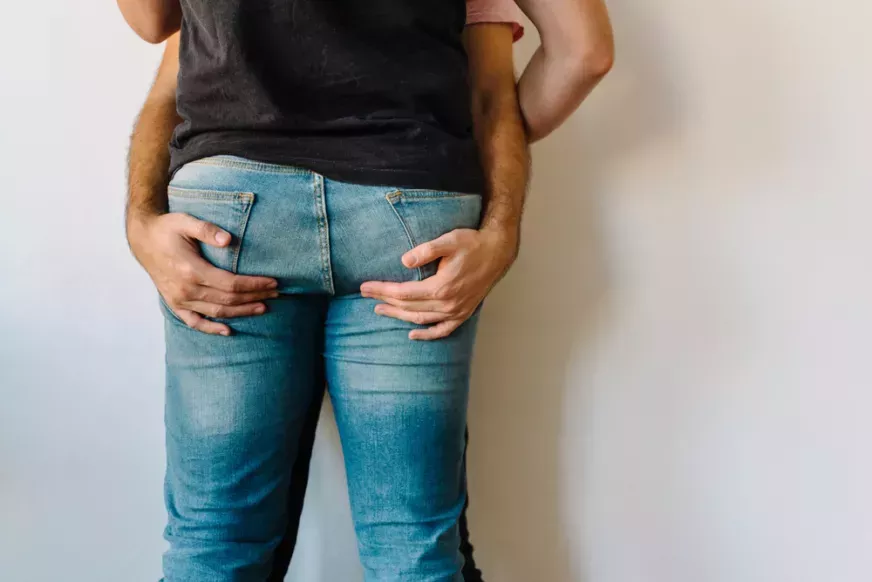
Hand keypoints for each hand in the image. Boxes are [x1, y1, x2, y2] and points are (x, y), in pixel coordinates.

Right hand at [128, 212, 278, 335]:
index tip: (273, 282)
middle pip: (228, 300)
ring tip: (263, 308)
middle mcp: (186, 289)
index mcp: (191, 270)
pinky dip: (211, 328)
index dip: (254, 285)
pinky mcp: (174, 304)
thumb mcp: (185, 222)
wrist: (142, 239)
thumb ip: (207, 230)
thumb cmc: (167, 228)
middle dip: (255, 297)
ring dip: (241, 312)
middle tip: (276, 294)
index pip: (231, 284)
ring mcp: (179, 300)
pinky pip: (194, 322)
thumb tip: (229, 239)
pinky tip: (228, 331)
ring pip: (216, 312)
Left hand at [360, 227, 518, 339]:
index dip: (382, 290)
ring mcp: (456, 311)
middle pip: (408, 307)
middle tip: (365, 295)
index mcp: (441, 287)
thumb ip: (425, 250)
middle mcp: (448, 304)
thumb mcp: (448, 241)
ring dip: (399, 316)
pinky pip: (443, 330)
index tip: (365, 286)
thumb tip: (404, 261)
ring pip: (421, 319)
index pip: (402, 293)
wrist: (498, 252)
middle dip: (385, 301)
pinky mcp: (463, 313)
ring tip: (381, 310)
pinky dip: (427, 334)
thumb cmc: (472, 244)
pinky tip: (412, 334)